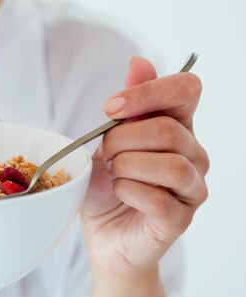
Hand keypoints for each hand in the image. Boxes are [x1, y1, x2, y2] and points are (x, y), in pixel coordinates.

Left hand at [80, 57, 208, 279]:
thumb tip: (139, 61)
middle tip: (105, 155)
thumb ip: (127, 105)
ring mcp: (192, 188)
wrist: (103, 235)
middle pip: (166, 129)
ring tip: (114, 175)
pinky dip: (128, 192)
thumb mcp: (107, 141)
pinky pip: (158, 198)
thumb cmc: (106, 186)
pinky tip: (120, 194)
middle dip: (121, 140)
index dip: (148, 93)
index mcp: (178, 127)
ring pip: (168, 164)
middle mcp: (193, 154)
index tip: (110, 109)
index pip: (187, 89)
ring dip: (126, 167)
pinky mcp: (181, 218)